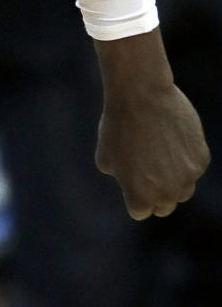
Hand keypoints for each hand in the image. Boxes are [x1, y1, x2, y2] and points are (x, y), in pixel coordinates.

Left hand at [95, 34, 209, 217]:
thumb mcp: (105, 157)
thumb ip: (121, 177)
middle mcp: (167, 194)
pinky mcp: (201, 159)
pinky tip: (172, 138)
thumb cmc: (117, 125)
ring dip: (174, 179)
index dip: (133, 193)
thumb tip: (132, 181)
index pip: (140, 211)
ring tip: (159, 154)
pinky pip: (194, 167)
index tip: (130, 177)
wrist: (141, 95)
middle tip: (147, 169)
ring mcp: (187, 178)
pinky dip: (186, 158)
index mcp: (140, 198)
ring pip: (183, 190)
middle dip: (155, 192)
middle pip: (164, 206)